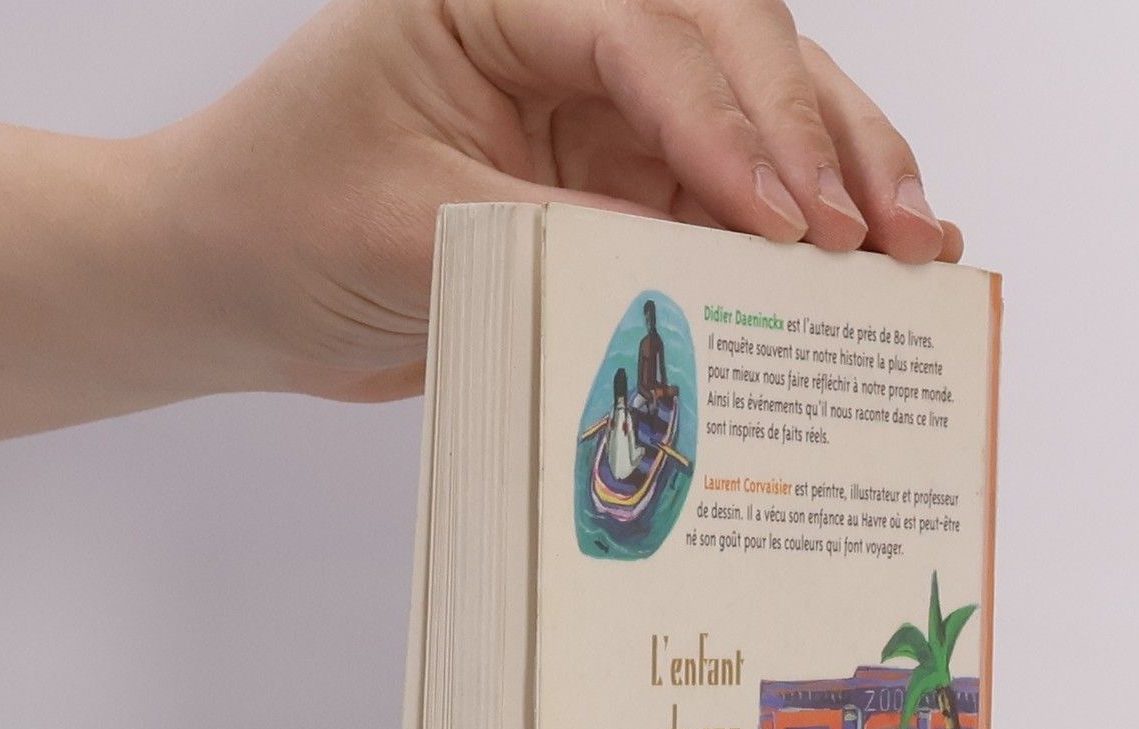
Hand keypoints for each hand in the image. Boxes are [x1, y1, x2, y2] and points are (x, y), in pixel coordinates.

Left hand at [151, 0, 963, 401]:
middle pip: (730, 49)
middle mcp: (560, 33)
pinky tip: (865, 261)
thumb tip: (700, 275)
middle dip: (815, 139)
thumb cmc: (274, 223)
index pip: (641, 34)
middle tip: (876, 234)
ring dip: (840, 171)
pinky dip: (796, 230)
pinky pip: (726, 195)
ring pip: (754, 111)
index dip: (726, 125)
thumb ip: (552, 243)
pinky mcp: (615, 181)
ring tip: (915, 244)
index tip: (785, 219)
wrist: (222, 284)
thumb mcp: (406, 235)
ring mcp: (596, 107)